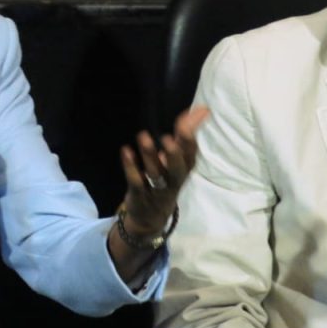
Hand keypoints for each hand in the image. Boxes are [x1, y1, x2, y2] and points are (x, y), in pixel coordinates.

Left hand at [118, 106, 208, 234]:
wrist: (150, 218)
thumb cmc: (166, 181)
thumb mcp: (177, 161)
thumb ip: (184, 137)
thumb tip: (200, 109)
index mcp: (184, 169)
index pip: (190, 153)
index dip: (190, 136)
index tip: (194, 117)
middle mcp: (173, 180)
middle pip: (177, 168)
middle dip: (174, 153)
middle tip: (168, 137)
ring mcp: (156, 189)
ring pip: (155, 173)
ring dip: (149, 155)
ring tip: (143, 135)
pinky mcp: (139, 194)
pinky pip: (136, 180)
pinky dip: (131, 166)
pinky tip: (126, 151)